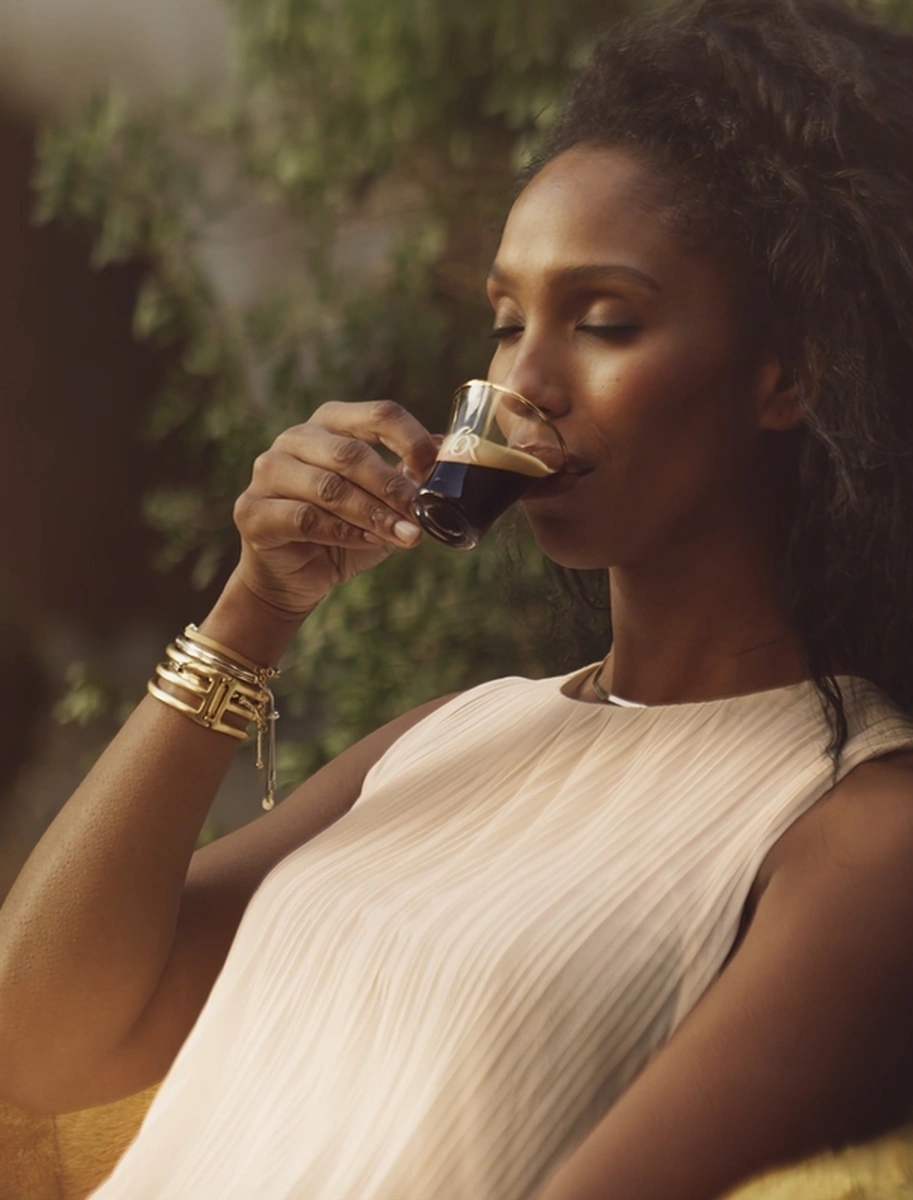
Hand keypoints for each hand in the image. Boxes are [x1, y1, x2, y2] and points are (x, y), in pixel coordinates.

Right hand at [232, 400, 438, 616]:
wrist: (297, 577)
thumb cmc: (345, 531)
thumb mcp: (386, 502)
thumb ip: (411, 476)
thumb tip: (451, 455)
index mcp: (332, 422)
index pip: (378, 414)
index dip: (411, 439)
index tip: (434, 471)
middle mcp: (295, 438)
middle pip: (351, 453)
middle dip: (392, 487)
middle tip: (421, 513)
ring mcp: (268, 471)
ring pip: (329, 488)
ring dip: (373, 515)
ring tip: (405, 536)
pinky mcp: (252, 509)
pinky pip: (305, 519)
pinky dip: (343, 532)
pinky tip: (368, 542)